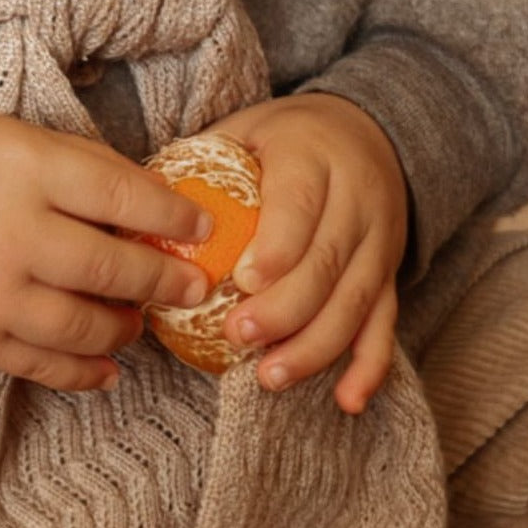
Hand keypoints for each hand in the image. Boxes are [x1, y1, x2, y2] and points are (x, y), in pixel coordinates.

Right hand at [0, 113, 211, 391]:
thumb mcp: (14, 137)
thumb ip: (80, 167)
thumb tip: (152, 205)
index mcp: (30, 169)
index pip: (123, 197)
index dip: (173, 217)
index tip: (202, 229)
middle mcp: (16, 232)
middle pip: (114, 269)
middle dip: (165, 281)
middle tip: (193, 287)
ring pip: (86, 326)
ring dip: (127, 328)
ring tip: (139, 321)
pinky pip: (43, 365)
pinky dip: (84, 372)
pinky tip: (107, 368)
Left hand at [208, 94, 408, 413]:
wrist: (365, 130)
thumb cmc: (285, 137)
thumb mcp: (246, 128)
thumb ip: (203, 159)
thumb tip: (136, 201)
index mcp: (313, 156)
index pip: (300, 204)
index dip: (278, 247)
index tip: (243, 281)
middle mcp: (356, 198)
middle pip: (328, 261)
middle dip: (285, 308)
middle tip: (239, 337)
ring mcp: (380, 239)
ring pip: (357, 300)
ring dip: (316, 345)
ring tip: (271, 376)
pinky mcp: (390, 272)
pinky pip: (386, 322)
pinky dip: (370, 366)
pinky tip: (347, 400)